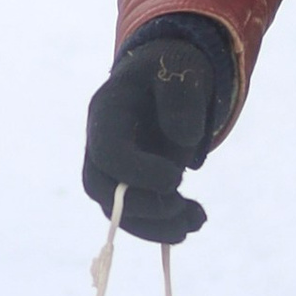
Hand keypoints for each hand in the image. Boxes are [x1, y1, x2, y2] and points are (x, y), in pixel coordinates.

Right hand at [82, 23, 231, 243]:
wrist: (168, 75)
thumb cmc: (172, 69)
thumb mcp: (181, 70)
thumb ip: (180, 99)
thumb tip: (182, 142)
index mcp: (107, 112)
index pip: (107, 153)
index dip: (137, 173)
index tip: (176, 178)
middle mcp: (100, 143)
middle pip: (103, 190)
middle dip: (142, 209)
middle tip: (181, 207)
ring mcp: (112, 166)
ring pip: (119, 211)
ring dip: (156, 225)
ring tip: (195, 222)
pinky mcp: (130, 183)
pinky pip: (137, 214)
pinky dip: (165, 223)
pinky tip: (195, 219)